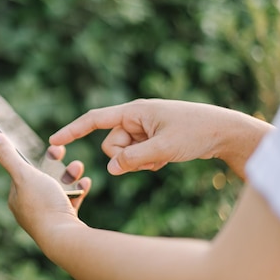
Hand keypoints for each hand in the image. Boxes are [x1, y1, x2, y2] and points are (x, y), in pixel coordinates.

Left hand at [0, 132, 90, 245]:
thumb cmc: (43, 205)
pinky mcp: (64, 222)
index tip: (50, 147)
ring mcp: (48, 217)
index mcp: (17, 198)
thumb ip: (8, 156)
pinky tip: (85, 183)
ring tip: (78, 167)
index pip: (23, 173)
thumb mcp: (24, 174)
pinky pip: (71, 202)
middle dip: (55, 164)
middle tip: (62, 152)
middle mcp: (30, 209)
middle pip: (42, 179)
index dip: (35, 158)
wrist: (64, 238)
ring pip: (59, 190)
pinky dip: (78, 190)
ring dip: (69, 175)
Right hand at [49, 99, 272, 177]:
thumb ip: (133, 159)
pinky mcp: (151, 140)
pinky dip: (148, 162)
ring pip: (124, 154)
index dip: (72, 130)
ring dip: (138, 162)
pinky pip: (137, 157)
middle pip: (110, 145)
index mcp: (133, 111)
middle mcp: (135, 119)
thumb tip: (111, 168)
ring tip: (162, 158)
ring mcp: (143, 130)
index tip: (53, 141)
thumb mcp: (163, 148)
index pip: (94, 120)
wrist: (225, 132)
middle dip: (124, 157)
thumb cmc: (196, 132)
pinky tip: (167, 159)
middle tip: (149, 159)